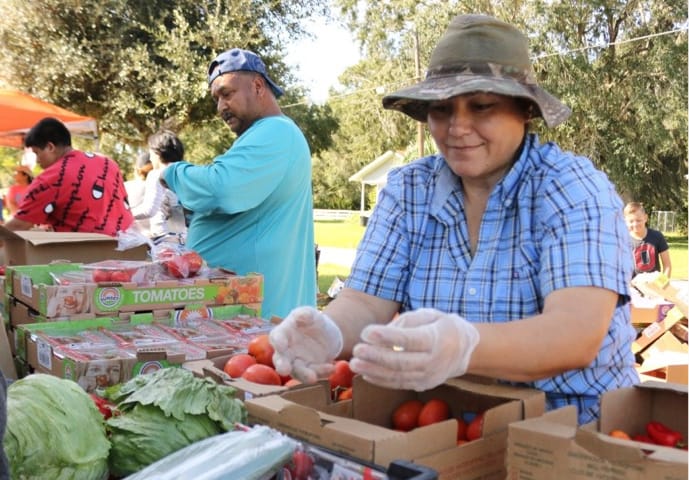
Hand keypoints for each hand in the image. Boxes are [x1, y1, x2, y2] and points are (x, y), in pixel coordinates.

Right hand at [269, 306, 343, 383]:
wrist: (326, 334)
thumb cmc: (312, 321)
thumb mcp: (311, 314)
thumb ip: (306, 314)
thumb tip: (302, 315)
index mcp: (282, 333)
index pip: (276, 337)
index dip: (277, 341)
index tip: (281, 345)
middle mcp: (286, 351)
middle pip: (280, 360)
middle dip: (282, 365)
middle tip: (284, 370)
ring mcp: (297, 363)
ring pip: (297, 372)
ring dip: (305, 375)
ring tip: (313, 378)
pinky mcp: (310, 371)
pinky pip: (315, 374)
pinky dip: (323, 373)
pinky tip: (332, 368)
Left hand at [350, 308, 479, 390]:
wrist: (465, 350)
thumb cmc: (443, 327)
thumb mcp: (430, 315)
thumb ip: (407, 321)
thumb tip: (383, 332)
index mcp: (437, 339)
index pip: (409, 339)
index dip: (387, 337)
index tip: (367, 332)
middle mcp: (434, 360)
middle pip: (401, 361)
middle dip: (376, 356)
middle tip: (357, 350)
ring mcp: (429, 376)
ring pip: (398, 376)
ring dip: (374, 371)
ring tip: (355, 364)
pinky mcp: (423, 385)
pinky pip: (399, 384)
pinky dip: (381, 380)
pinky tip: (366, 373)